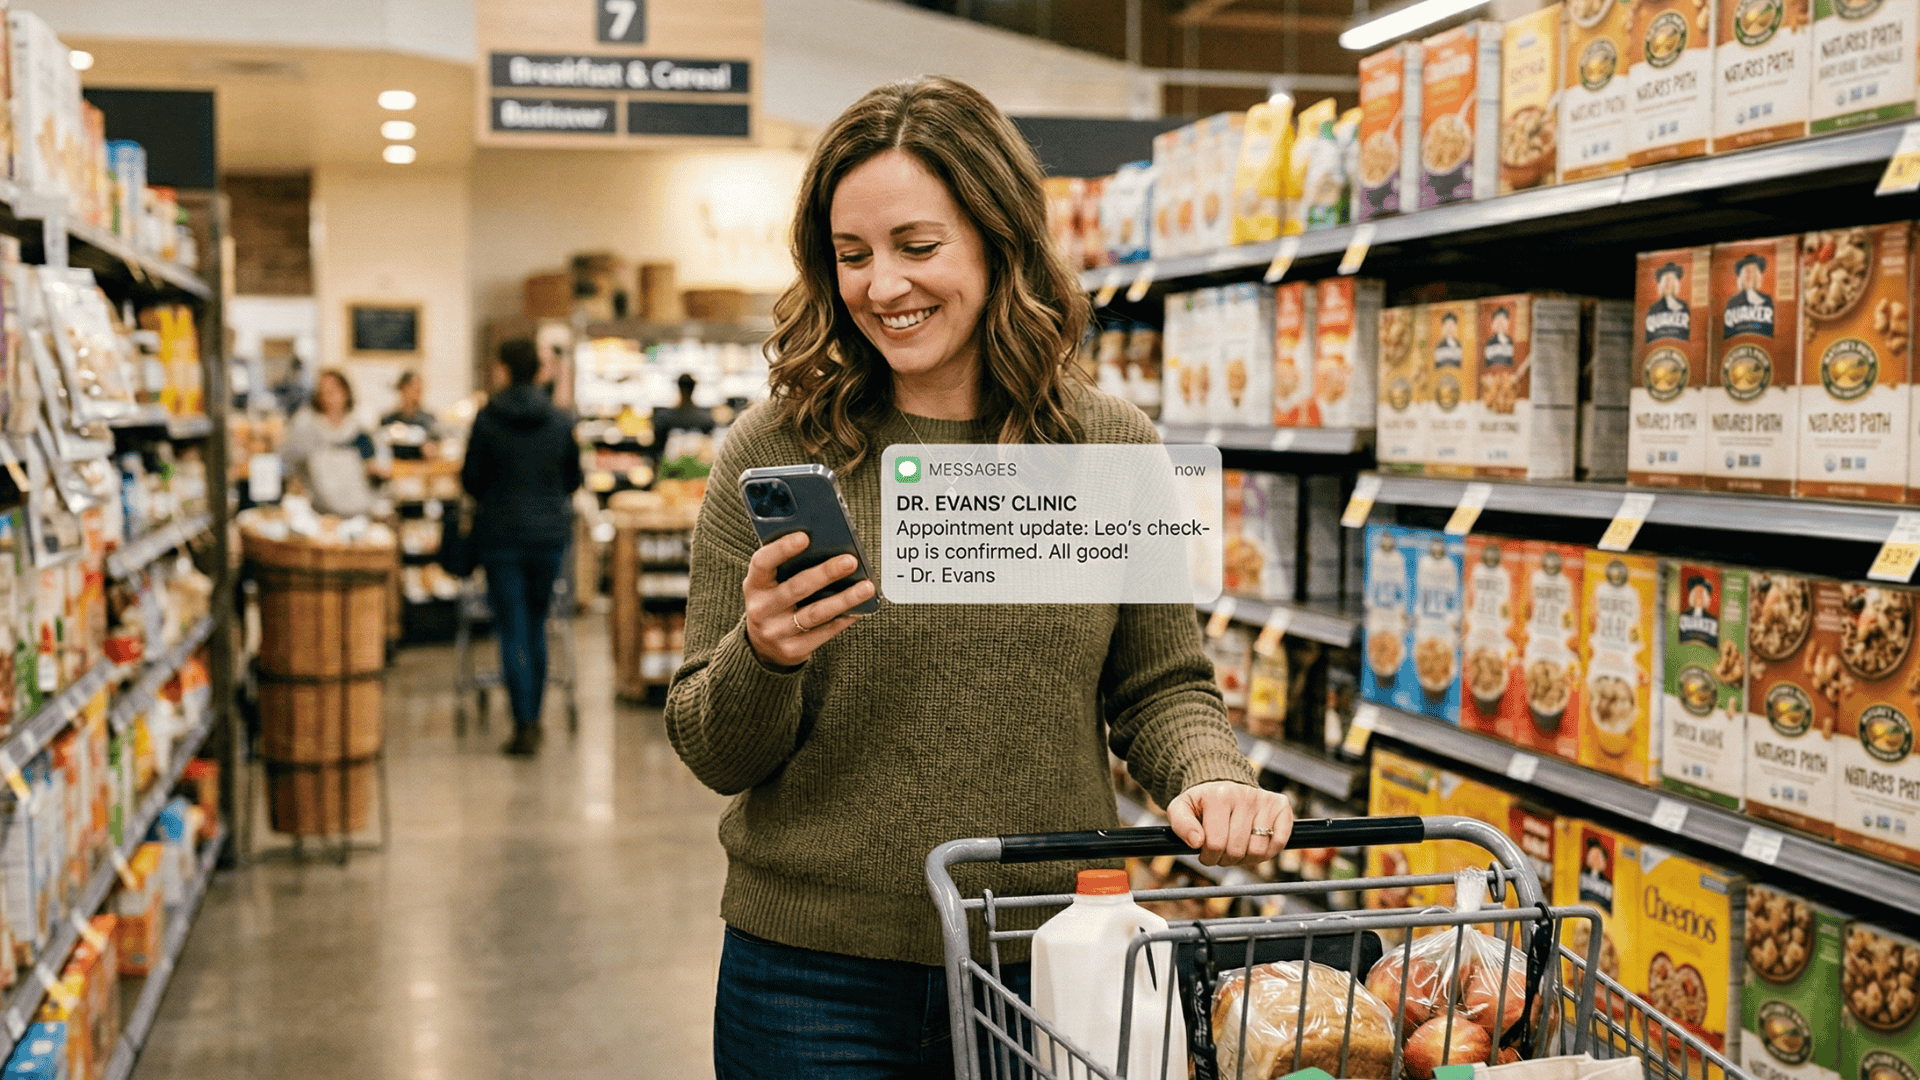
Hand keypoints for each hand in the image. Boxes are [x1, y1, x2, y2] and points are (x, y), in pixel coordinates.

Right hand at [742, 532, 874, 667]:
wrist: (763, 646)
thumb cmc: (775, 602)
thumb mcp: (770, 584)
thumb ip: (789, 567)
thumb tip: (830, 547)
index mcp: (754, 585)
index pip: (762, 563)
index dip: (782, 549)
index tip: (805, 536)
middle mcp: (761, 609)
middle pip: (796, 588)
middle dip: (825, 573)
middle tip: (850, 561)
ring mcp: (776, 632)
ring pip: (815, 613)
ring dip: (844, 599)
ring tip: (866, 587)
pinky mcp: (793, 650)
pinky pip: (824, 632)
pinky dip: (844, 619)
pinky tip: (861, 608)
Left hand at [1167, 781, 1293, 866]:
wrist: (1223, 786)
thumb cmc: (1202, 803)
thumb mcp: (1181, 808)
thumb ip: (1181, 825)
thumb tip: (1197, 842)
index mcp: (1219, 796)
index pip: (1215, 844)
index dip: (1208, 857)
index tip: (1204, 852)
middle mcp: (1244, 795)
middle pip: (1237, 850)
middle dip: (1225, 859)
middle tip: (1220, 852)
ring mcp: (1264, 800)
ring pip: (1258, 851)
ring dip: (1245, 859)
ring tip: (1235, 849)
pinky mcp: (1281, 806)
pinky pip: (1279, 842)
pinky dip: (1267, 853)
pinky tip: (1252, 845)